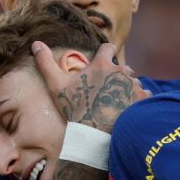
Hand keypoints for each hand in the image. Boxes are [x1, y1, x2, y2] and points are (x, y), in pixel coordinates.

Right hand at [32, 41, 150, 132]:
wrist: (97, 136)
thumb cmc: (76, 109)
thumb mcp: (57, 85)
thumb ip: (46, 63)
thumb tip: (35, 43)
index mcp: (102, 64)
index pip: (108, 48)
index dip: (105, 53)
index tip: (102, 61)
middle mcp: (120, 71)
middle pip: (122, 67)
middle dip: (116, 76)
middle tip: (106, 93)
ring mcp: (134, 85)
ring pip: (133, 82)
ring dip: (127, 89)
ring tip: (117, 104)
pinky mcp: (143, 99)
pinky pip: (144, 95)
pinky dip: (138, 101)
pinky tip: (129, 111)